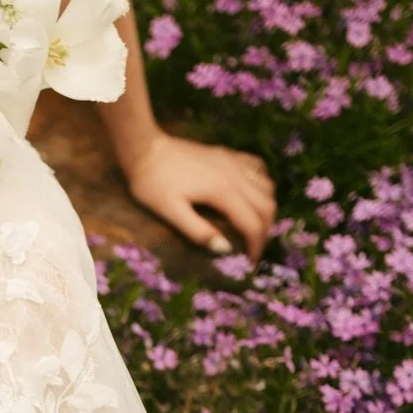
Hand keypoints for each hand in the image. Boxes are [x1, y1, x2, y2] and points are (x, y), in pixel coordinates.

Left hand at [121, 129, 276, 262]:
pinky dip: (262, 185)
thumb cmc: (152, 183)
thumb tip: (225, 249)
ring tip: (255, 228)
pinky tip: (253, 196)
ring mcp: (233, 162)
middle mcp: (235, 175)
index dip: (256, 247)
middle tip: (254, 250)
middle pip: (267, 206)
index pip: (253, 224)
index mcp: (223, 192)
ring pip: (267, 187)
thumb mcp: (170, 212)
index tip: (251, 264)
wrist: (145, 148)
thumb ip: (198, 231)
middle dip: (265, 231)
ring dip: (266, 210)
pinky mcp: (228, 155)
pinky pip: (258, 168)